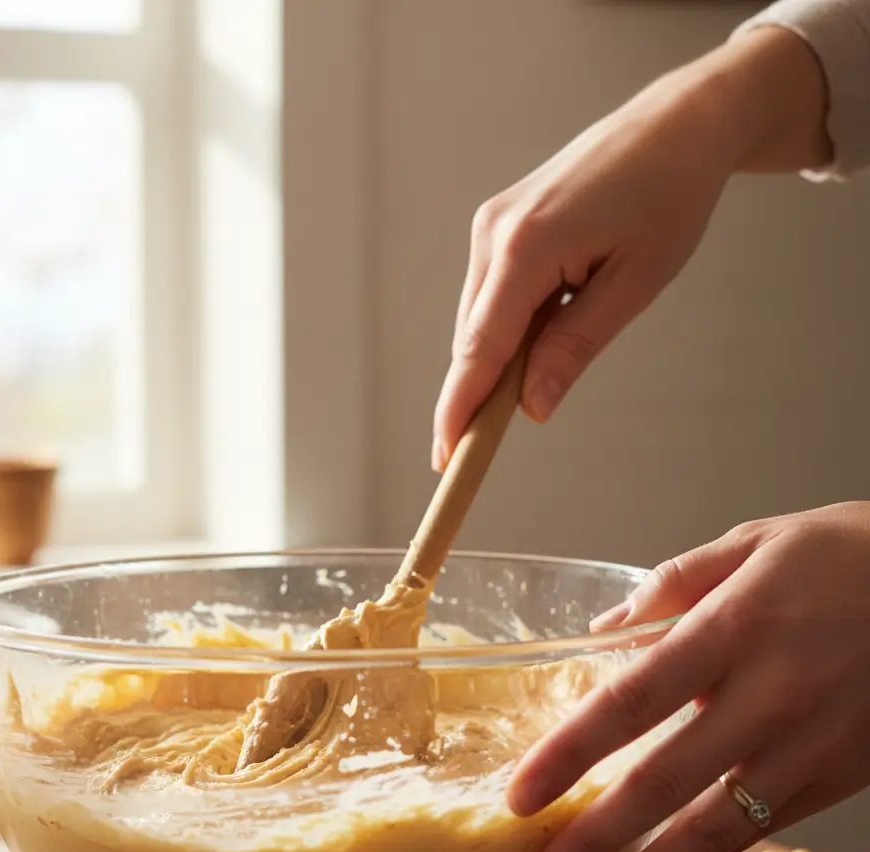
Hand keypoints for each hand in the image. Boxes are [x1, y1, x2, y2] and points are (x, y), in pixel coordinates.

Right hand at [432, 27, 830, 470]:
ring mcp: (491, 226)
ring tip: (528, 387)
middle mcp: (494, 233)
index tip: (444, 458)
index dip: (459, 408)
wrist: (676, 125)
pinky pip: (490, 295)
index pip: (480, 348)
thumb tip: (531, 406)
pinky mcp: (499, 224)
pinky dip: (504, 330)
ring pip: (478, 320)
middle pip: (471, 340)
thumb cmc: (668, 198)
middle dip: (473, 396)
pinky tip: (536, 336)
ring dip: (495, 362)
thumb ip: (574, 346)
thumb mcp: (634, 284)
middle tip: (475, 452)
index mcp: (527, 247)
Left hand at [506, 502, 869, 851]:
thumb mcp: (752, 542)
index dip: (570, 753)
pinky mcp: (842, 775)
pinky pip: (764, 826)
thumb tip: (605, 629)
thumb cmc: (845, 555)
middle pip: (665, 782)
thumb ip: (673, 583)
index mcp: (734, 628)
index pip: (631, 700)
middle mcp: (769, 695)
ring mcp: (810, 745)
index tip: (520, 795)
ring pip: (717, 828)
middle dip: (594, 843)